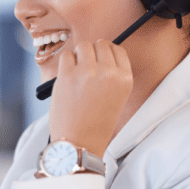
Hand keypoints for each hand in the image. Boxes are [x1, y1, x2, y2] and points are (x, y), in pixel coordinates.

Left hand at [49, 40, 132, 156]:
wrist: (79, 144)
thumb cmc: (96, 125)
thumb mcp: (116, 98)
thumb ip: (111, 76)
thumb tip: (99, 55)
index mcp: (124, 79)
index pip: (118, 50)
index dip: (106, 52)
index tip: (99, 59)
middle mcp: (108, 72)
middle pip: (100, 44)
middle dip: (92, 53)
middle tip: (85, 68)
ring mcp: (87, 72)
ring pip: (83, 46)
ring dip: (78, 56)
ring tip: (76, 73)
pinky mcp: (67, 75)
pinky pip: (66, 55)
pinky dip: (65, 63)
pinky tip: (66, 78)